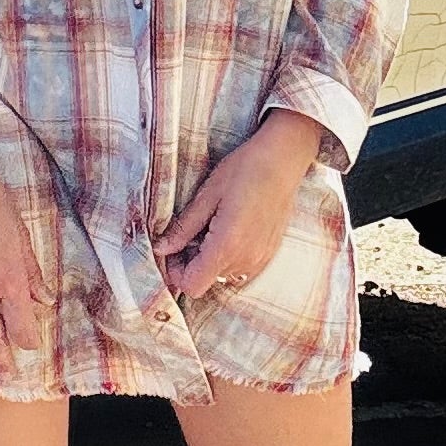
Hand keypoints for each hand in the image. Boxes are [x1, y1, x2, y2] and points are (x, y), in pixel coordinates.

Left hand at [159, 110, 325, 302]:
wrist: (284, 160)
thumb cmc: (244, 169)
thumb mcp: (207, 195)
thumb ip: (184, 228)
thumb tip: (161, 248)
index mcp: (226, 246)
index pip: (192, 285)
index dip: (176, 271)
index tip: (174, 248)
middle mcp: (245, 260)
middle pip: (206, 281)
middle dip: (192, 262)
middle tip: (191, 231)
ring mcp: (260, 260)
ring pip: (223, 276)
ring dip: (211, 259)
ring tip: (213, 226)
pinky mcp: (269, 254)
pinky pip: (241, 269)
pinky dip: (229, 256)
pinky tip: (230, 229)